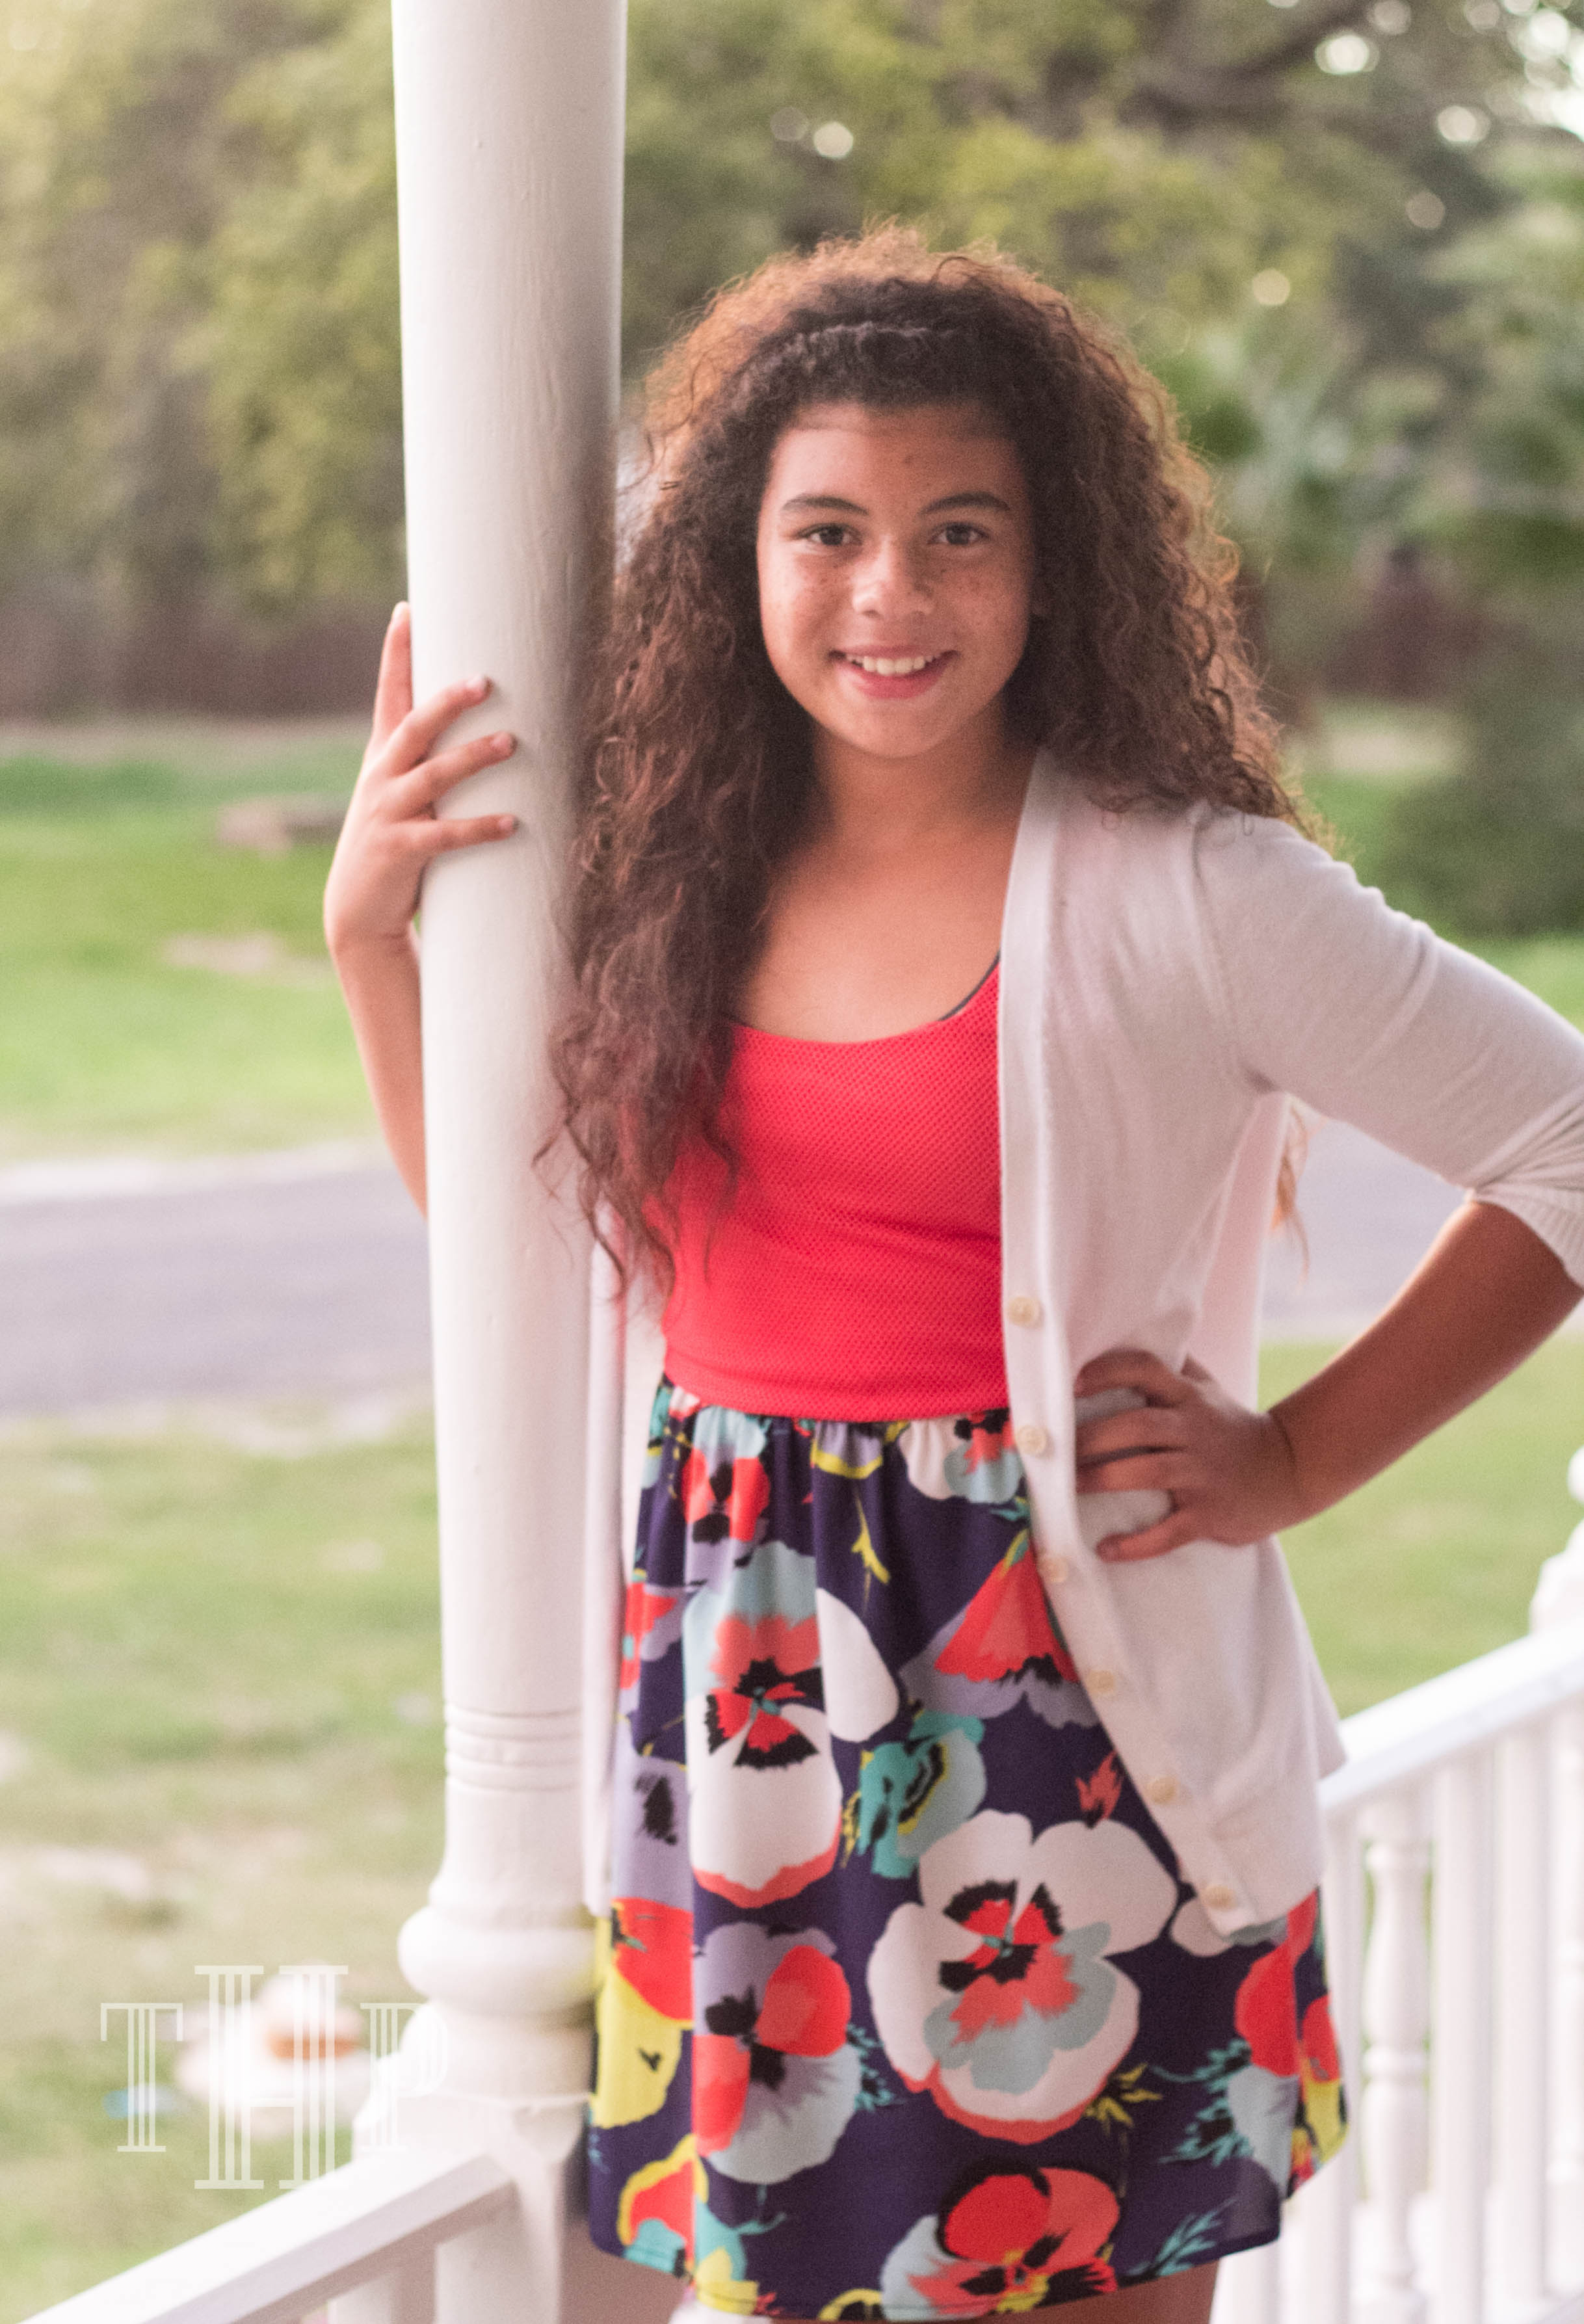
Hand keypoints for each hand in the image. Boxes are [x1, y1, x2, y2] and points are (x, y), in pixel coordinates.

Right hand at [323, 603, 518, 957]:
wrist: (359, 911)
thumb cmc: (395, 846)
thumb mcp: (404, 796)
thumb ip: (432, 763)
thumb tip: (487, 725)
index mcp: (382, 757)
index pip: (388, 694)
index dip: (396, 652)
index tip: (407, 609)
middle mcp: (380, 777)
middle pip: (413, 727)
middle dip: (446, 700)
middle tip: (484, 680)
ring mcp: (386, 813)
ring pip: (431, 775)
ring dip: (472, 757)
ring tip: (510, 742)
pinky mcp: (398, 851)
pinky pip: (443, 835)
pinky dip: (479, 828)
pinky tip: (512, 822)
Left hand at [1072, 1348, 1303, 1562]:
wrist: (1288, 1470)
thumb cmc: (1232, 1427)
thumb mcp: (1207, 1390)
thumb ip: (1172, 1366)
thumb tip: (1127, 1333)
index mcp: (1188, 1397)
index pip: (1146, 1369)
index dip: (1108, 1371)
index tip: (1073, 1384)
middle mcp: (1194, 1430)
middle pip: (1138, 1425)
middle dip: (1093, 1437)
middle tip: (1058, 1451)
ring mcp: (1202, 1474)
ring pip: (1149, 1472)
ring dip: (1104, 1479)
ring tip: (1069, 1488)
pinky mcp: (1209, 1514)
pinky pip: (1168, 1532)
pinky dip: (1136, 1544)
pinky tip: (1104, 1548)